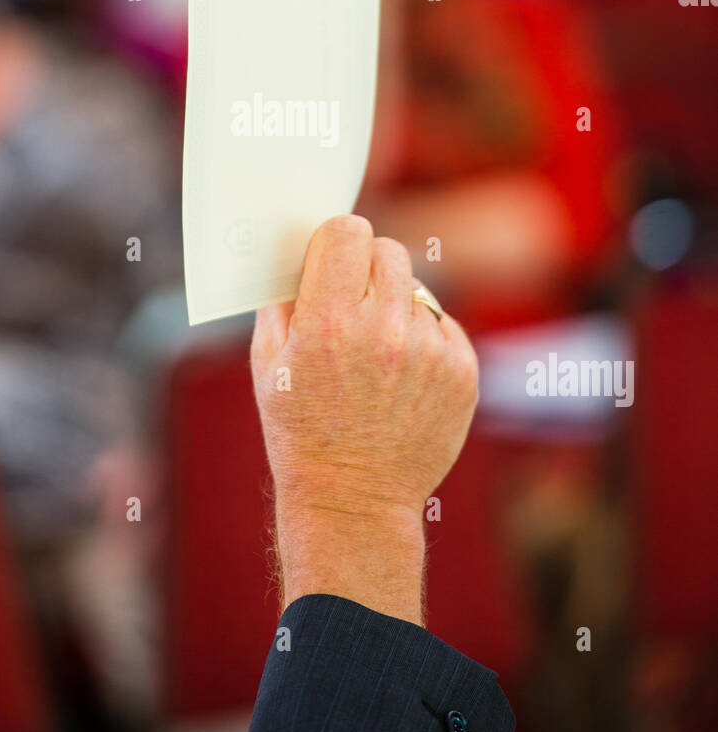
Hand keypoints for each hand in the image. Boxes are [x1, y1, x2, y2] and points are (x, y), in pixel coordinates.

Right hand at [250, 215, 478, 624]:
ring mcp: (429, 352)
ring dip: (396, 306)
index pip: (347, 231)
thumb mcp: (268, 364)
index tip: (331, 258)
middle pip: (387, 250)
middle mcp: (383, 330)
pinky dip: (424, 338)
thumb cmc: (300, 430)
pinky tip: (401, 376)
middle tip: (352, 301)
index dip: (336, 240)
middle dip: (367, 267)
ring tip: (376, 355)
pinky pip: (442, 324)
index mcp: (327, 322)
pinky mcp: (462, 372)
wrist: (353, 500)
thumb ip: (283, 299)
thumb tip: (301, 249)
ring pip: (417, 288)